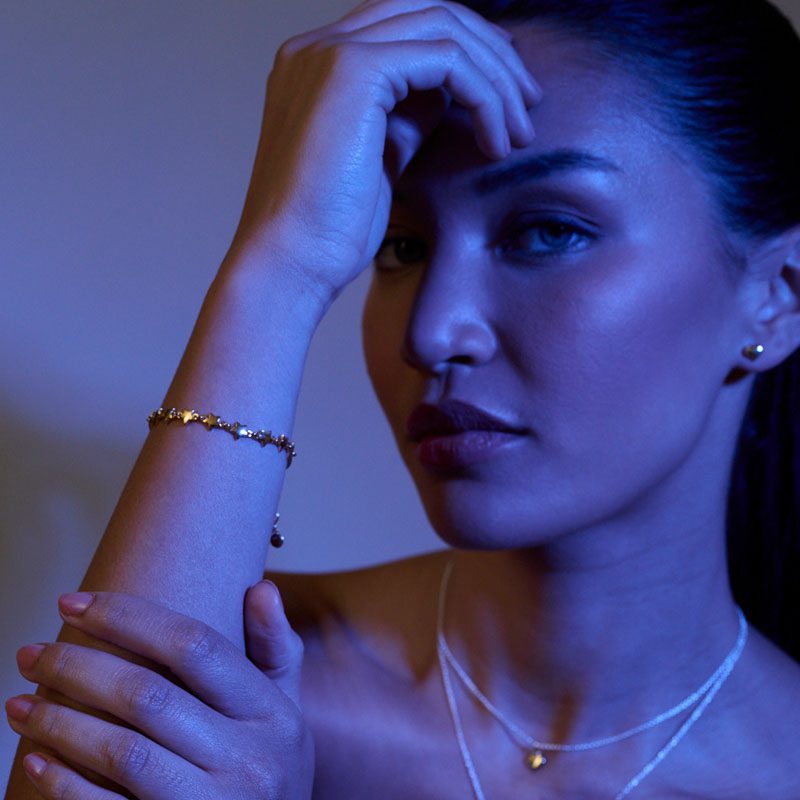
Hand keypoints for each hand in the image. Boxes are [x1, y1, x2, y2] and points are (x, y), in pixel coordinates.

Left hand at [5, 581, 312, 799]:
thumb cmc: (271, 766)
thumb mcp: (286, 707)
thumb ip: (275, 648)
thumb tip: (261, 588)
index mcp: (271, 711)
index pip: (194, 647)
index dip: (129, 618)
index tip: (76, 602)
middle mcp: (248, 757)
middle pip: (148, 696)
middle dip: (78, 668)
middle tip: (32, 654)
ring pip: (124, 751)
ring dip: (60, 723)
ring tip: (19, 703)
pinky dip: (65, 785)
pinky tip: (37, 760)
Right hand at [231, 0, 540, 307]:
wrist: (291, 261)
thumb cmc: (331, 228)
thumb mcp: (381, 158)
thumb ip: (410, 114)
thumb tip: (454, 93)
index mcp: (316, 64)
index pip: (405, 25)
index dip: (467, 48)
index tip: (507, 92)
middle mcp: (317, 46)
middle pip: (429, 12)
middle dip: (491, 55)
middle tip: (529, 104)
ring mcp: (329, 51)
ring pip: (444, 28)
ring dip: (496, 78)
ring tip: (520, 131)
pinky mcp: (352, 70)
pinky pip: (447, 59)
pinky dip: (484, 96)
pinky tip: (496, 142)